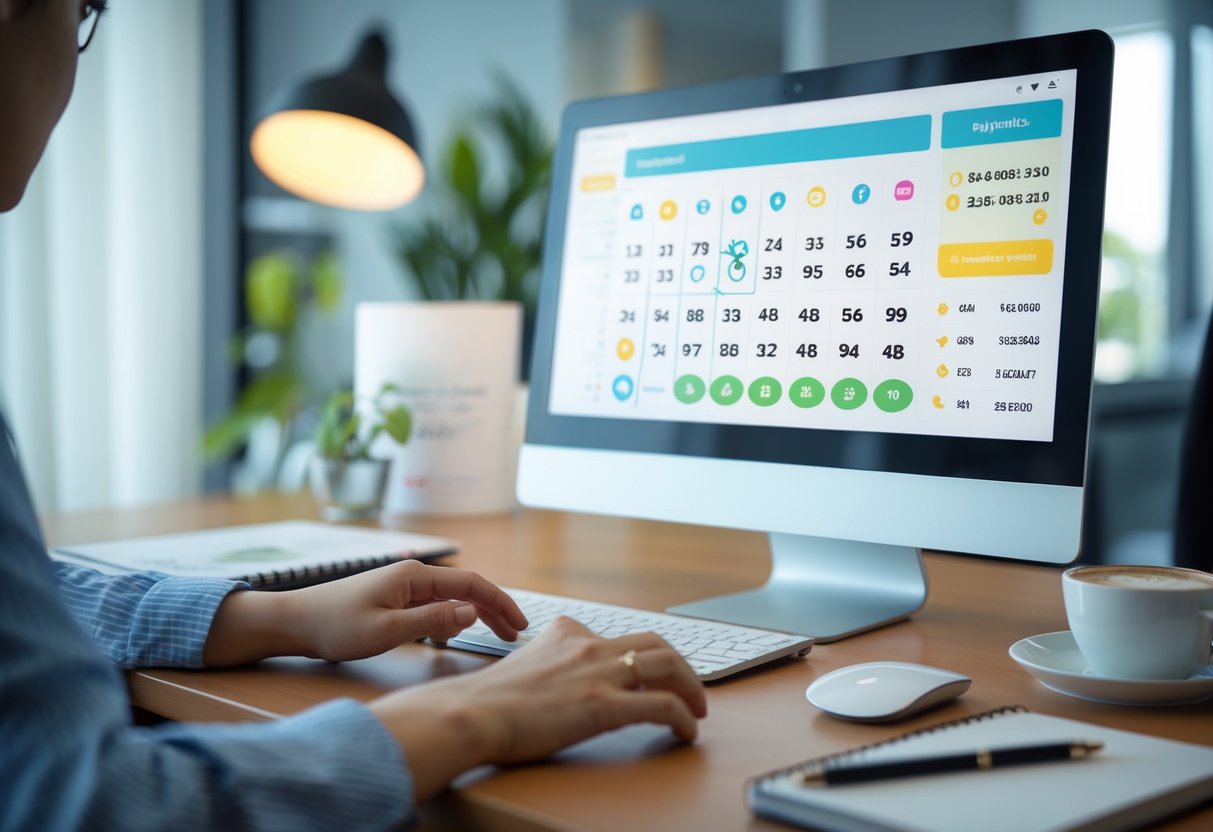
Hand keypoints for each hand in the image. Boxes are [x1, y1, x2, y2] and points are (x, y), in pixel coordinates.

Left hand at [203, 560, 526, 665]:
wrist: (295, 623)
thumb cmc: (336, 626)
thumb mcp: (387, 630)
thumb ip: (432, 621)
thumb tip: (473, 613)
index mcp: (416, 577)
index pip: (472, 584)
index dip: (500, 603)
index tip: (520, 625)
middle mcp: (414, 576)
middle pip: (466, 589)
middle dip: (493, 610)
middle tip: (514, 635)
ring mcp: (404, 587)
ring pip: (452, 598)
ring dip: (474, 616)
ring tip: (493, 637)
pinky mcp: (394, 599)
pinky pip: (434, 606)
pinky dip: (451, 620)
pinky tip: (449, 640)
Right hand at [368, 617, 707, 801]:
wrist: (471, 714)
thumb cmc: (488, 701)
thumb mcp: (524, 665)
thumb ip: (548, 661)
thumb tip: (556, 679)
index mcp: (567, 632)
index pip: (618, 636)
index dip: (642, 655)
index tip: (651, 671)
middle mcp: (588, 645)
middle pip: (656, 643)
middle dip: (681, 666)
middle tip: (690, 689)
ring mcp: (598, 673)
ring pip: (668, 666)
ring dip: (692, 688)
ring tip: (698, 710)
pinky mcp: (603, 705)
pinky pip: (662, 706)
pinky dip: (683, 718)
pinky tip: (686, 732)